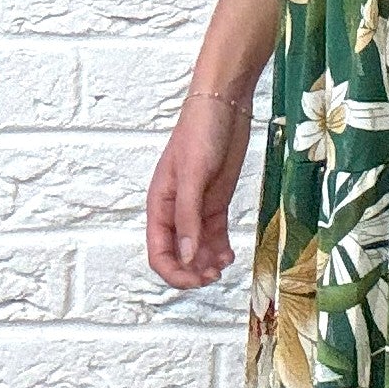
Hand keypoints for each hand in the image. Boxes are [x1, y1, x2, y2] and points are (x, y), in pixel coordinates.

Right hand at [145, 88, 254, 288]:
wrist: (225, 106)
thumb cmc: (201, 133)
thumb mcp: (194, 176)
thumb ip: (189, 217)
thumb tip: (186, 256)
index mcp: (160, 205)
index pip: (158, 252)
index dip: (173, 273)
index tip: (196, 281)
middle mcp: (175, 211)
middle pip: (178, 255)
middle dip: (192, 271)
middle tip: (214, 276)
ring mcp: (196, 208)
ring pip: (197, 248)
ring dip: (207, 263)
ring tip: (224, 266)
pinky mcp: (216, 203)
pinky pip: (214, 235)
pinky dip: (220, 249)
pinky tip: (230, 255)